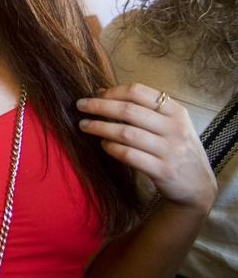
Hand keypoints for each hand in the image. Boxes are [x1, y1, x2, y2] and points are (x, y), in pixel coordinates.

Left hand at [78, 83, 217, 212]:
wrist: (198, 186)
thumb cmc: (176, 149)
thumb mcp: (170, 125)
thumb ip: (143, 110)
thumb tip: (101, 92)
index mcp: (176, 112)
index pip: (139, 92)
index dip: (113, 91)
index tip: (95, 94)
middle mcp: (175, 128)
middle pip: (129, 111)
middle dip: (99, 106)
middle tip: (80, 106)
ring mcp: (170, 150)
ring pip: (126, 133)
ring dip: (100, 127)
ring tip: (84, 125)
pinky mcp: (163, 171)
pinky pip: (129, 155)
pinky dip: (112, 148)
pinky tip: (102, 144)